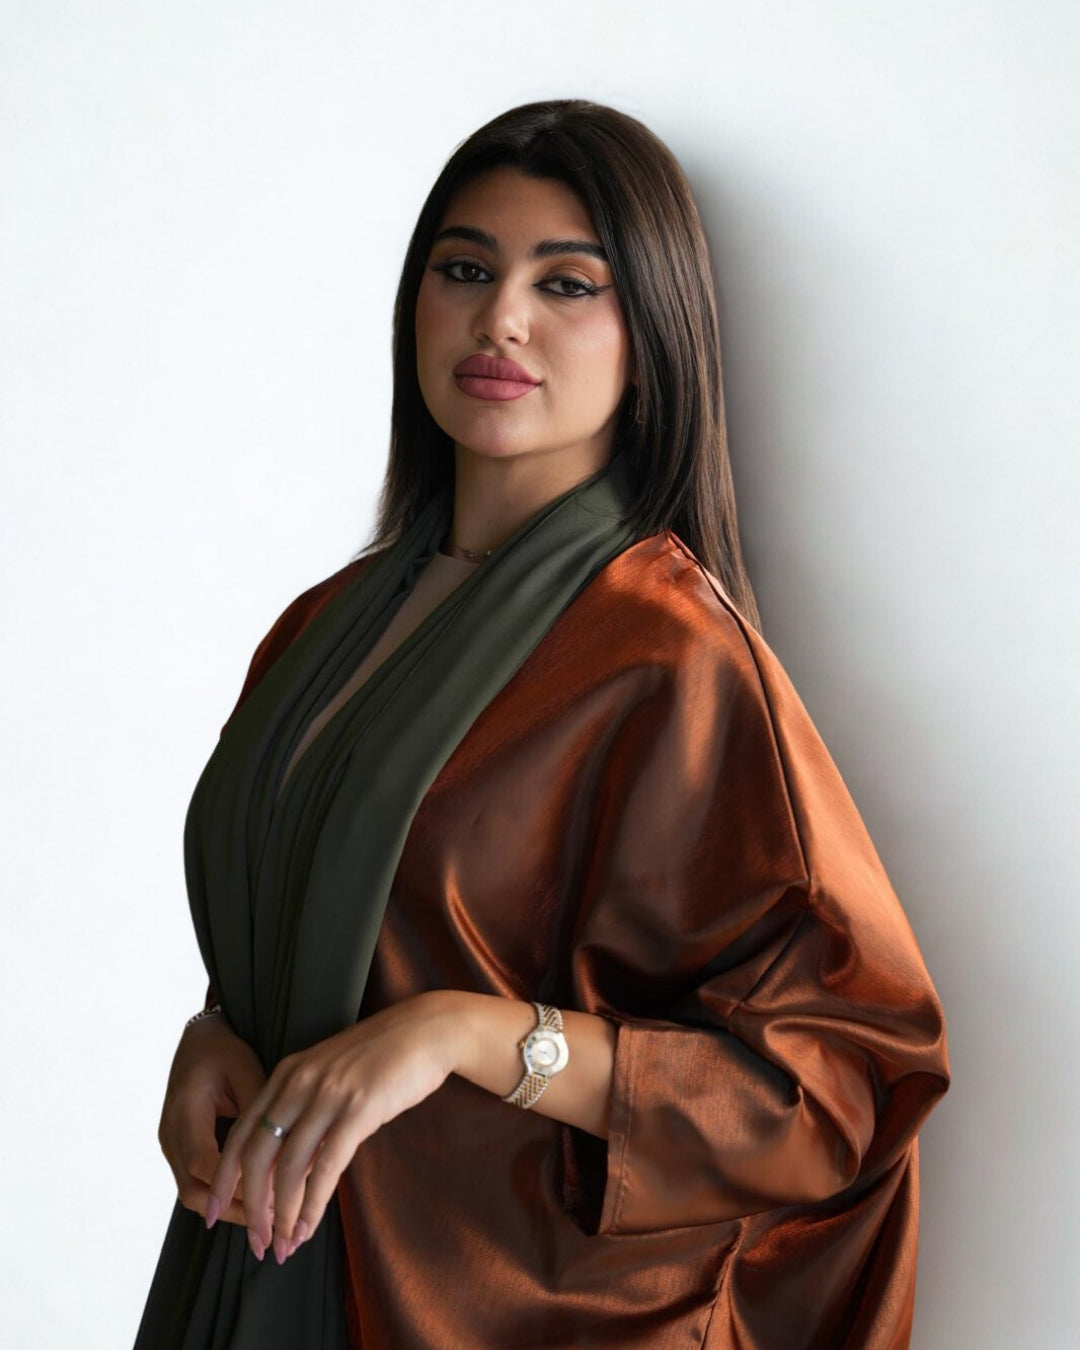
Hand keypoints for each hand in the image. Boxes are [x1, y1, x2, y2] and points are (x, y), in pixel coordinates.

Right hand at [158, 1011, 267, 1226]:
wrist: (199, 1041)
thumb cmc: (226, 1053)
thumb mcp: (247, 1072)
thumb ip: (260, 1113)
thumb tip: (291, 1154)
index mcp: (184, 1111)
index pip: (204, 1162)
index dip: (236, 1187)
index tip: (271, 1201)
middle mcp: (171, 1134)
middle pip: (193, 1190)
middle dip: (232, 1210)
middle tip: (270, 1226)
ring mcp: (171, 1145)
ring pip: (194, 1193)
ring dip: (228, 1209)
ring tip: (266, 1221)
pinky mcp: (180, 1150)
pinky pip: (198, 1182)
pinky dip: (224, 1195)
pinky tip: (255, 1201)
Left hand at [206, 990, 456, 1264]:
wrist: (426, 1030)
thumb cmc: (382, 1057)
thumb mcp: (331, 1076)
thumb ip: (306, 1113)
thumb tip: (292, 1167)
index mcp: (287, 1073)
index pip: (240, 1132)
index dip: (224, 1177)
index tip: (216, 1212)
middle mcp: (298, 1082)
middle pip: (256, 1154)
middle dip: (250, 1206)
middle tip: (255, 1243)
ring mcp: (328, 1094)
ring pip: (288, 1166)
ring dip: (282, 1214)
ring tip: (283, 1246)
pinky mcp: (358, 1109)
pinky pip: (326, 1166)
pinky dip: (313, 1204)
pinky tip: (309, 1228)